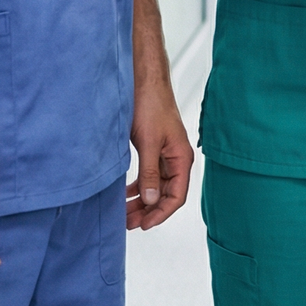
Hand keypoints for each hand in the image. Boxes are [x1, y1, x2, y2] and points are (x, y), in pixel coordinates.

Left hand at [127, 71, 194, 230]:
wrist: (143, 81)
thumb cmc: (151, 105)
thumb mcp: (149, 143)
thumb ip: (149, 173)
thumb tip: (150, 201)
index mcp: (181, 157)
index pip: (177, 196)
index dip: (161, 213)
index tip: (143, 224)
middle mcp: (175, 158)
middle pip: (165, 194)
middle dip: (148, 210)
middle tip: (128, 222)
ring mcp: (164, 154)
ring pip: (155, 187)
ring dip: (141, 201)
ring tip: (124, 212)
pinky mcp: (153, 149)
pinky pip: (148, 176)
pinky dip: (138, 187)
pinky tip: (125, 193)